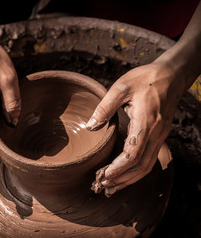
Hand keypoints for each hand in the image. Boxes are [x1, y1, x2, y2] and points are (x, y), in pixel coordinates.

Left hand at [86, 62, 184, 196]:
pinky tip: (126, 174)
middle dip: (122, 179)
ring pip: (147, 166)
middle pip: (141, 166)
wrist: (171, 76)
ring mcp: (160, 136)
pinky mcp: (160, 136)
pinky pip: (150, 159)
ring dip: (129, 179)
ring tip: (112, 187)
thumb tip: (91, 126)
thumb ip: (104, 107)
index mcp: (146, 122)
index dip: (118, 168)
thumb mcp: (121, 87)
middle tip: (104, 186)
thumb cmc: (145, 79)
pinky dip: (137, 171)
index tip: (104, 175)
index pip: (133, 154)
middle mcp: (156, 133)